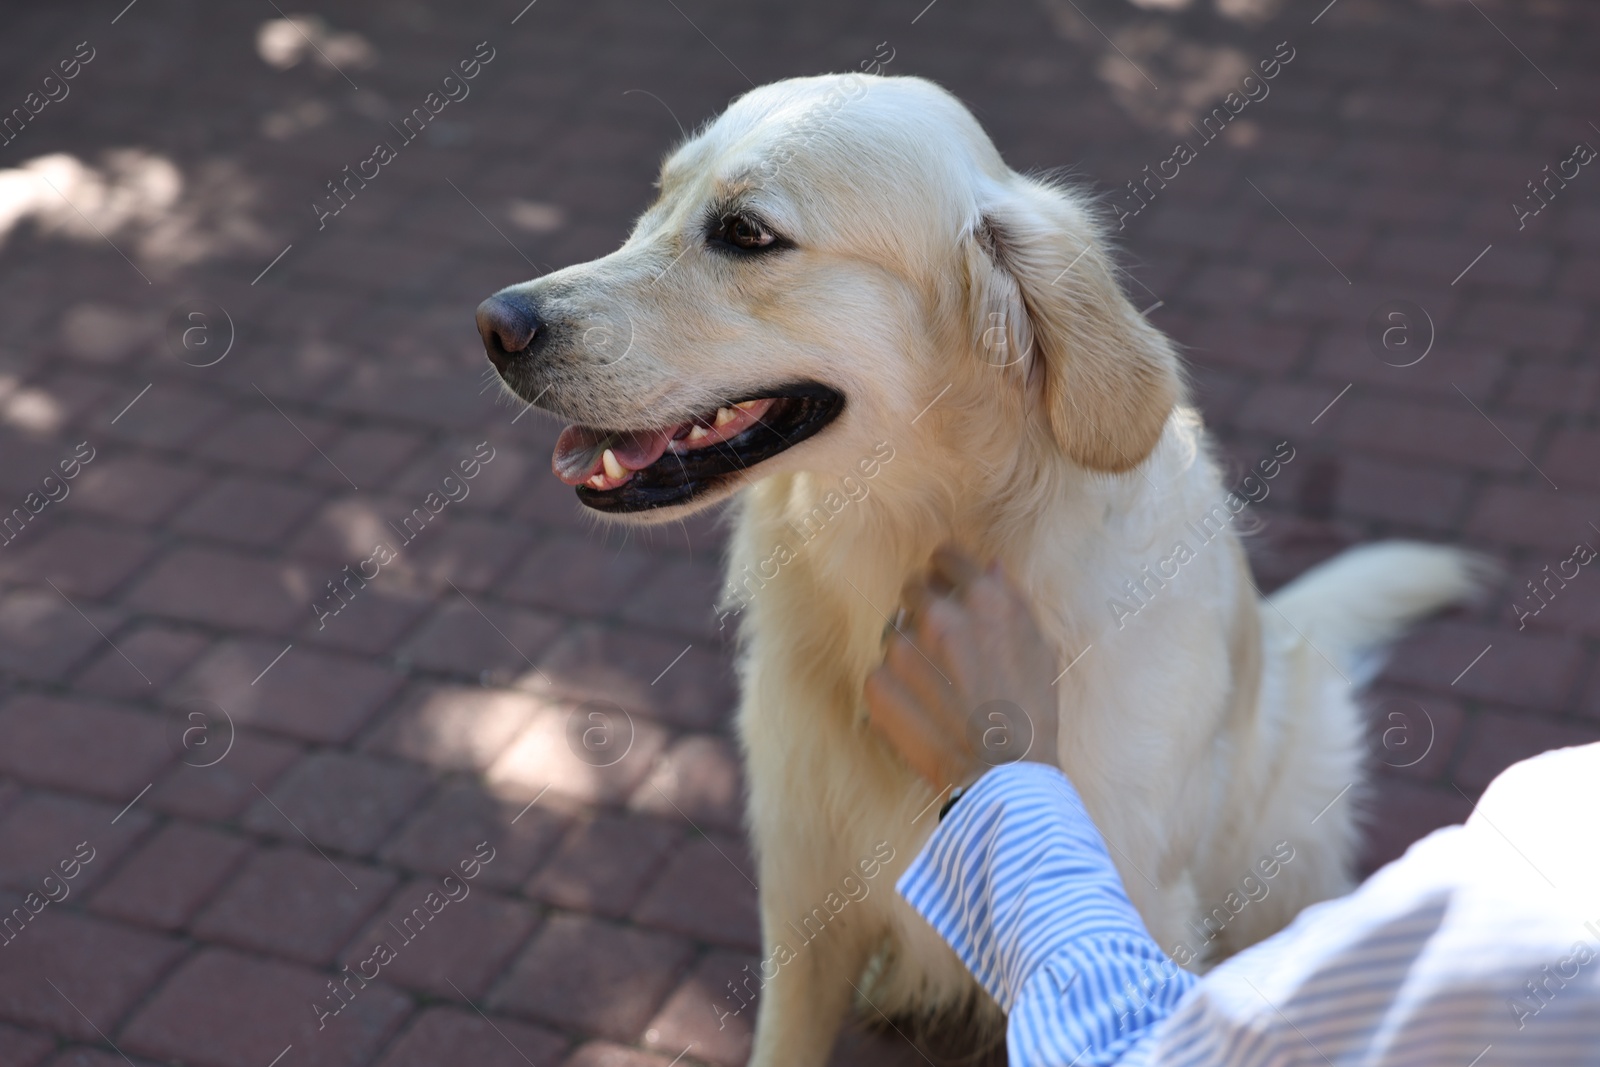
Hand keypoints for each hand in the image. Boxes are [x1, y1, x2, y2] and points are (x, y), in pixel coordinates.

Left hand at [864, 543, 1060, 793]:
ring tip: (936, 687)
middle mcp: (938, 615)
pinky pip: (880, 671)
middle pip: (913, 589)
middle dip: (925, 608)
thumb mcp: (1038, 649)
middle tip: (942, 645)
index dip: (947, 571)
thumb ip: (1010, 602)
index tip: (946, 585)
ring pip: (896, 632)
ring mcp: (902, 649)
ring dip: (910, 649)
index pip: (946, 557)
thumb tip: (991, 566)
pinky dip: (895, 685)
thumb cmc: (1030, 713)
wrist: (1003, 774)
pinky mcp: (877, 683)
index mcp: (982, 599)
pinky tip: (920, 708)